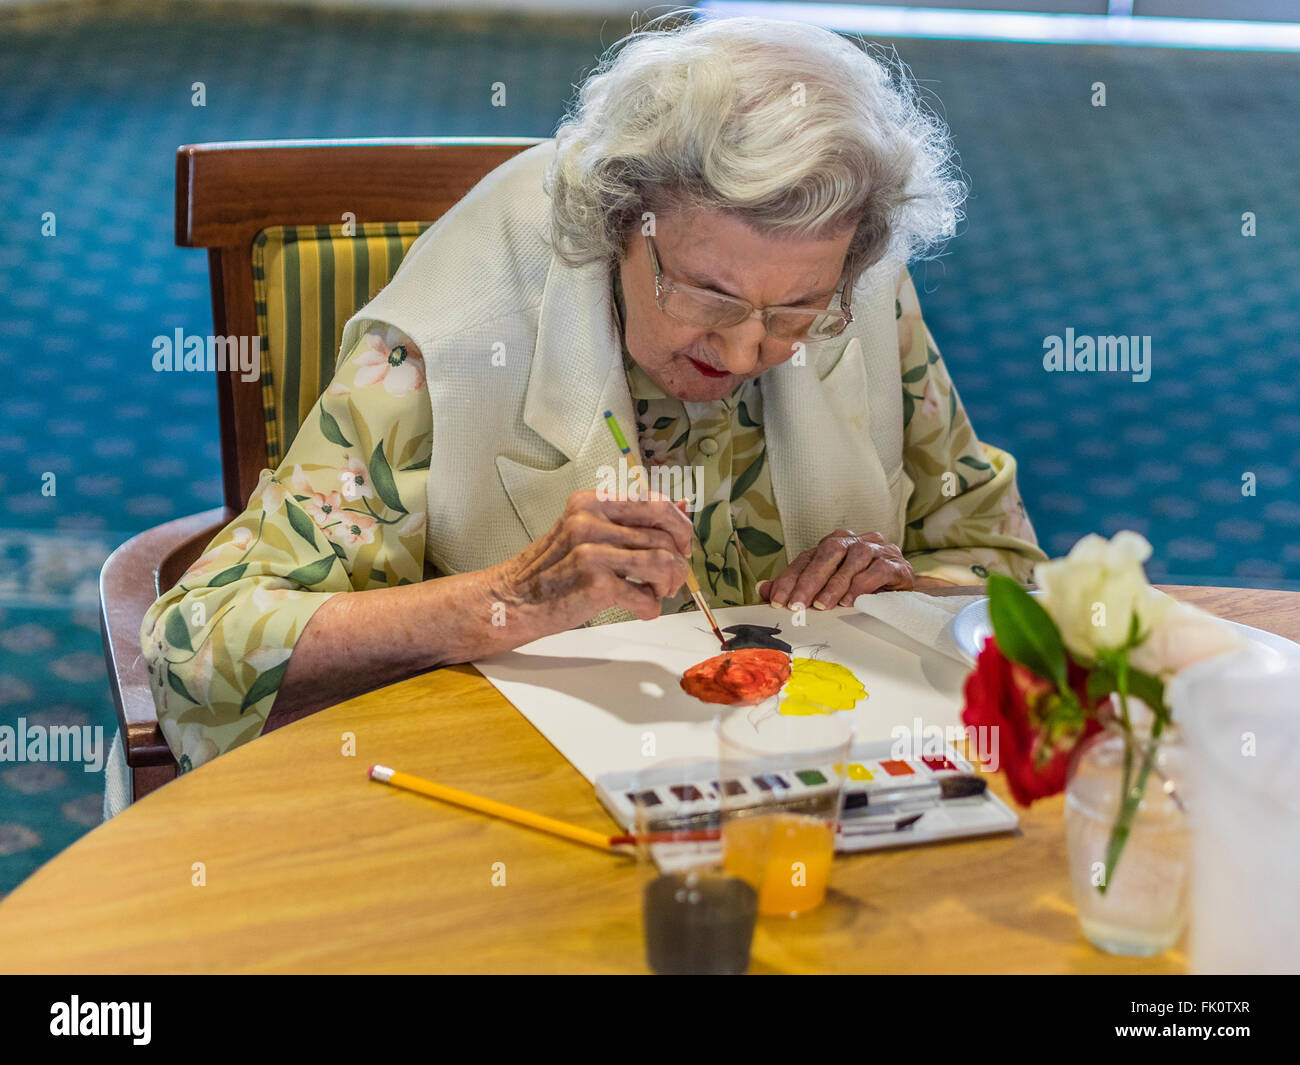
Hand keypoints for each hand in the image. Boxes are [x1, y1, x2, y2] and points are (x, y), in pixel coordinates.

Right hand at [491, 488, 693, 630]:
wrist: (513, 600)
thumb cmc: (553, 570)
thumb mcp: (587, 533)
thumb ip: (630, 522)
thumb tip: (683, 507)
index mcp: (591, 503)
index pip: (656, 504)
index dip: (680, 527)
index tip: (682, 545)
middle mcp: (591, 521)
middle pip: (665, 535)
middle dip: (679, 560)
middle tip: (671, 578)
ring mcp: (592, 552)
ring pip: (663, 562)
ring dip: (669, 583)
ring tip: (657, 593)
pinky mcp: (596, 584)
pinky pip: (646, 596)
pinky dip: (651, 607)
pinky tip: (640, 609)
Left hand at [758, 528, 912, 609]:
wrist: (901, 592)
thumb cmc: (859, 588)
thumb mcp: (825, 587)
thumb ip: (795, 586)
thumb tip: (763, 589)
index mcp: (834, 543)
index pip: (807, 557)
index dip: (790, 579)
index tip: (778, 601)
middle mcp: (854, 541)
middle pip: (829, 552)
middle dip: (810, 580)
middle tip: (798, 605)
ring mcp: (877, 549)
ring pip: (853, 559)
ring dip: (836, 584)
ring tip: (824, 606)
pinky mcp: (896, 563)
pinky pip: (878, 570)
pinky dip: (863, 585)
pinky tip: (852, 601)